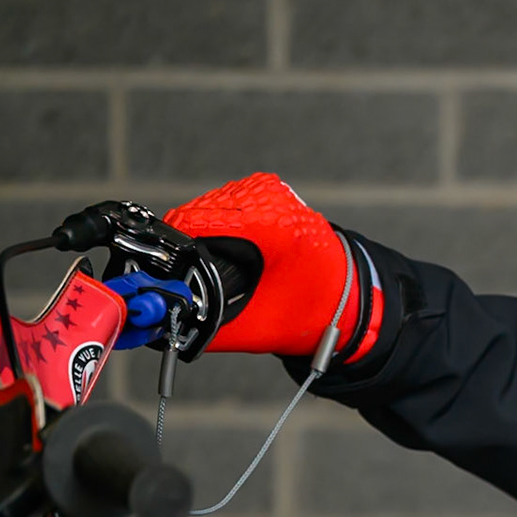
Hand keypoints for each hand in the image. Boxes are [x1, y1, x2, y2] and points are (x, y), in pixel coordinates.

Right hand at [163, 173, 378, 362]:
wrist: (349, 297)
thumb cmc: (314, 309)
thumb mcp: (260, 326)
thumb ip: (210, 326)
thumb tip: (167, 322)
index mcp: (273, 224)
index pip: (196, 222)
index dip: (178, 251)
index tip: (173, 274)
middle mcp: (268, 197)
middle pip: (197, 215)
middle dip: (193, 249)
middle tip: (206, 278)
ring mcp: (266, 190)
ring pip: (205, 208)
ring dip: (205, 238)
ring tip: (230, 266)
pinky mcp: (264, 190)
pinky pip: (222, 205)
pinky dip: (220, 228)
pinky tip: (238, 250)